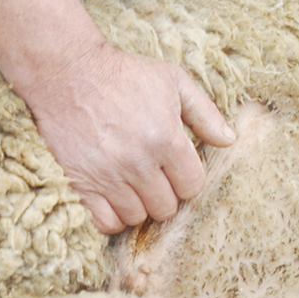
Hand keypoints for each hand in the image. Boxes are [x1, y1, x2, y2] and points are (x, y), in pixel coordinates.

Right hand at [17, 41, 234, 233]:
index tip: (179, 169)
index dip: (189, 180)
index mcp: (166, 138)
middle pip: (166, 207)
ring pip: (137, 217)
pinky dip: (114, 217)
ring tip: (136, 185)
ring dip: (140, 205)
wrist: (69, 74)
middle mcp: (139, 162)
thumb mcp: (175, 82)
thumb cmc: (126, 76)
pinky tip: (116, 198)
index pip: (192, 185)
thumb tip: (229, 140)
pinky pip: (105, 223)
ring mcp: (108, 176)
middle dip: (167, 195)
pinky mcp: (81, 183)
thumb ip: (205, 113)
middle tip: (158, 178)